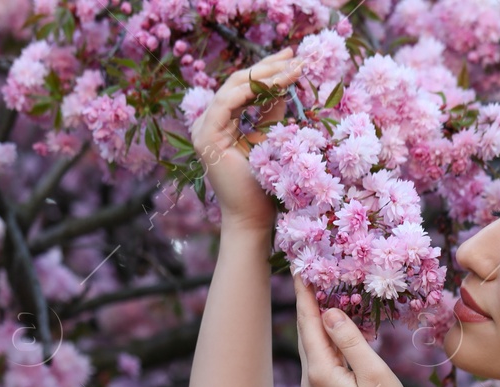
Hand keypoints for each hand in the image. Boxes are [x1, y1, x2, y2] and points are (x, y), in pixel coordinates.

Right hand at [189, 47, 303, 232]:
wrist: (252, 218)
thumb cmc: (264, 185)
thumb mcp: (270, 139)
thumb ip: (271, 112)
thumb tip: (284, 85)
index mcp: (220, 124)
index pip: (242, 88)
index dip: (267, 71)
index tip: (294, 59)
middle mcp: (207, 124)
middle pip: (236, 82)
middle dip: (268, 67)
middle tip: (295, 55)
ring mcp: (203, 130)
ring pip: (233, 88)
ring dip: (264, 76)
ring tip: (292, 68)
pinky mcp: (206, 139)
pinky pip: (228, 103)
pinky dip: (252, 91)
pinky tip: (277, 85)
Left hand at [291, 276, 415, 386]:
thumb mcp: (373, 373)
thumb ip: (350, 340)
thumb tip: (329, 312)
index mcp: (320, 371)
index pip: (308, 323)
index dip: (305, 294)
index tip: (300, 267)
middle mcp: (310, 379)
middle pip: (306, 332)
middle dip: (307, 302)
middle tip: (308, 271)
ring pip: (312, 344)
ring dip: (315, 318)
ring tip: (319, 290)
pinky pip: (321, 357)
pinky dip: (324, 337)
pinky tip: (334, 325)